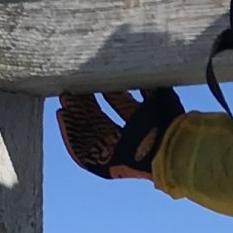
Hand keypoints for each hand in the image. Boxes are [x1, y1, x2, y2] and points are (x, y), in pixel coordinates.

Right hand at [55, 88, 183, 180]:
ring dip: (75, 116)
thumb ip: (147, 83)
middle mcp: (129, 139)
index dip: (106, 94)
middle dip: (86, 104)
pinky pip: (81, 151)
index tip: (95, 80)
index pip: (119, 106)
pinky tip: (63, 115)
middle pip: (101, 119)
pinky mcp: (105, 167)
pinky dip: (70, 134)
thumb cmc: (168, 124)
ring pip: (89, 132)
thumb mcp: (158, 96)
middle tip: (74, 88)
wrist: (169, 148)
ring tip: (64, 99)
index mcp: (143, 124)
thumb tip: (139, 65)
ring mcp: (116, 154)